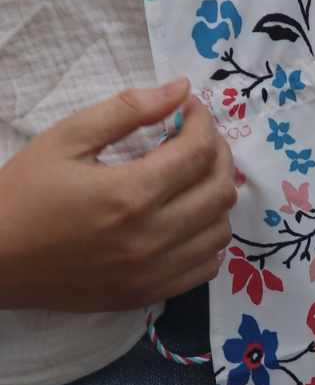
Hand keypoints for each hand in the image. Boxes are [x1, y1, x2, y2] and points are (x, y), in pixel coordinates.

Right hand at [0, 81, 238, 312]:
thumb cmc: (23, 196)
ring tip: (191, 178)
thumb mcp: (65, 139)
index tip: (190, 110)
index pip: (198, 151)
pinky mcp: (147, 294)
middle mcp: (150, 237)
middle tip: (196, 138)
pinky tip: (184, 220)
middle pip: (220, 191)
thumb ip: (126, 110)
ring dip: (215, 197)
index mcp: (129, 194)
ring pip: (220, 232)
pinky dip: (205, 240)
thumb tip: (179, 89)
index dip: (203, 121)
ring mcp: (152, 272)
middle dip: (217, 153)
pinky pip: (204, 268)